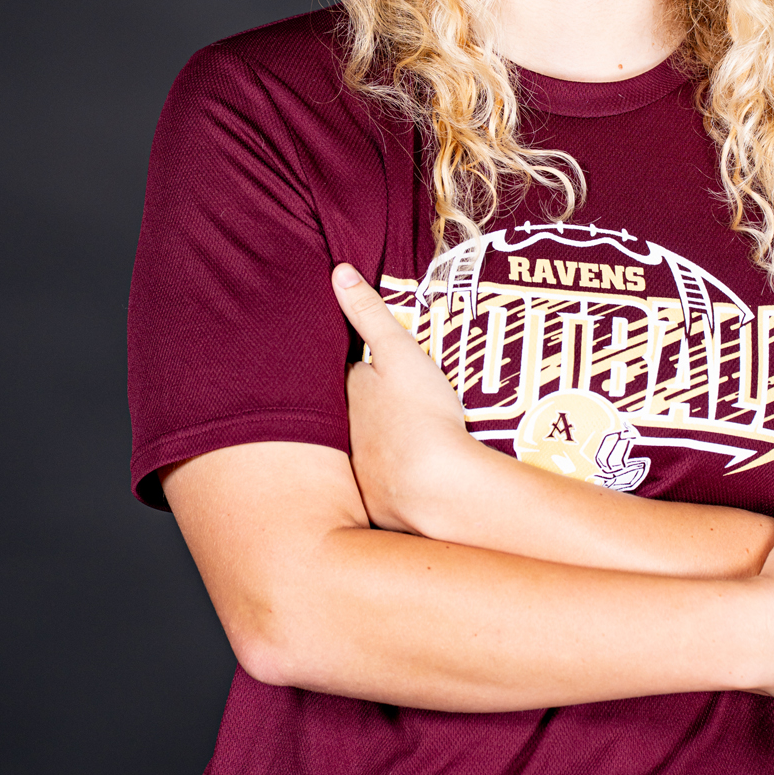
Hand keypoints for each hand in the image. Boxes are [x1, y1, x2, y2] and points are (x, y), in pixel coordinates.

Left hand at [331, 263, 474, 531]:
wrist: (435, 487)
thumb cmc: (420, 415)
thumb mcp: (400, 353)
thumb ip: (370, 313)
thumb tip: (338, 272)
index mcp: (348, 393)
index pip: (343, 373)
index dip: (352, 366)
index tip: (362, 361)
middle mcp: (342, 433)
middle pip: (345, 413)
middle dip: (358, 408)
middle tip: (383, 403)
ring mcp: (357, 470)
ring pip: (361, 449)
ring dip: (373, 445)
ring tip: (394, 438)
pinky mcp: (375, 503)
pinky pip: (379, 485)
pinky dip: (387, 480)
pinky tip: (404, 479)